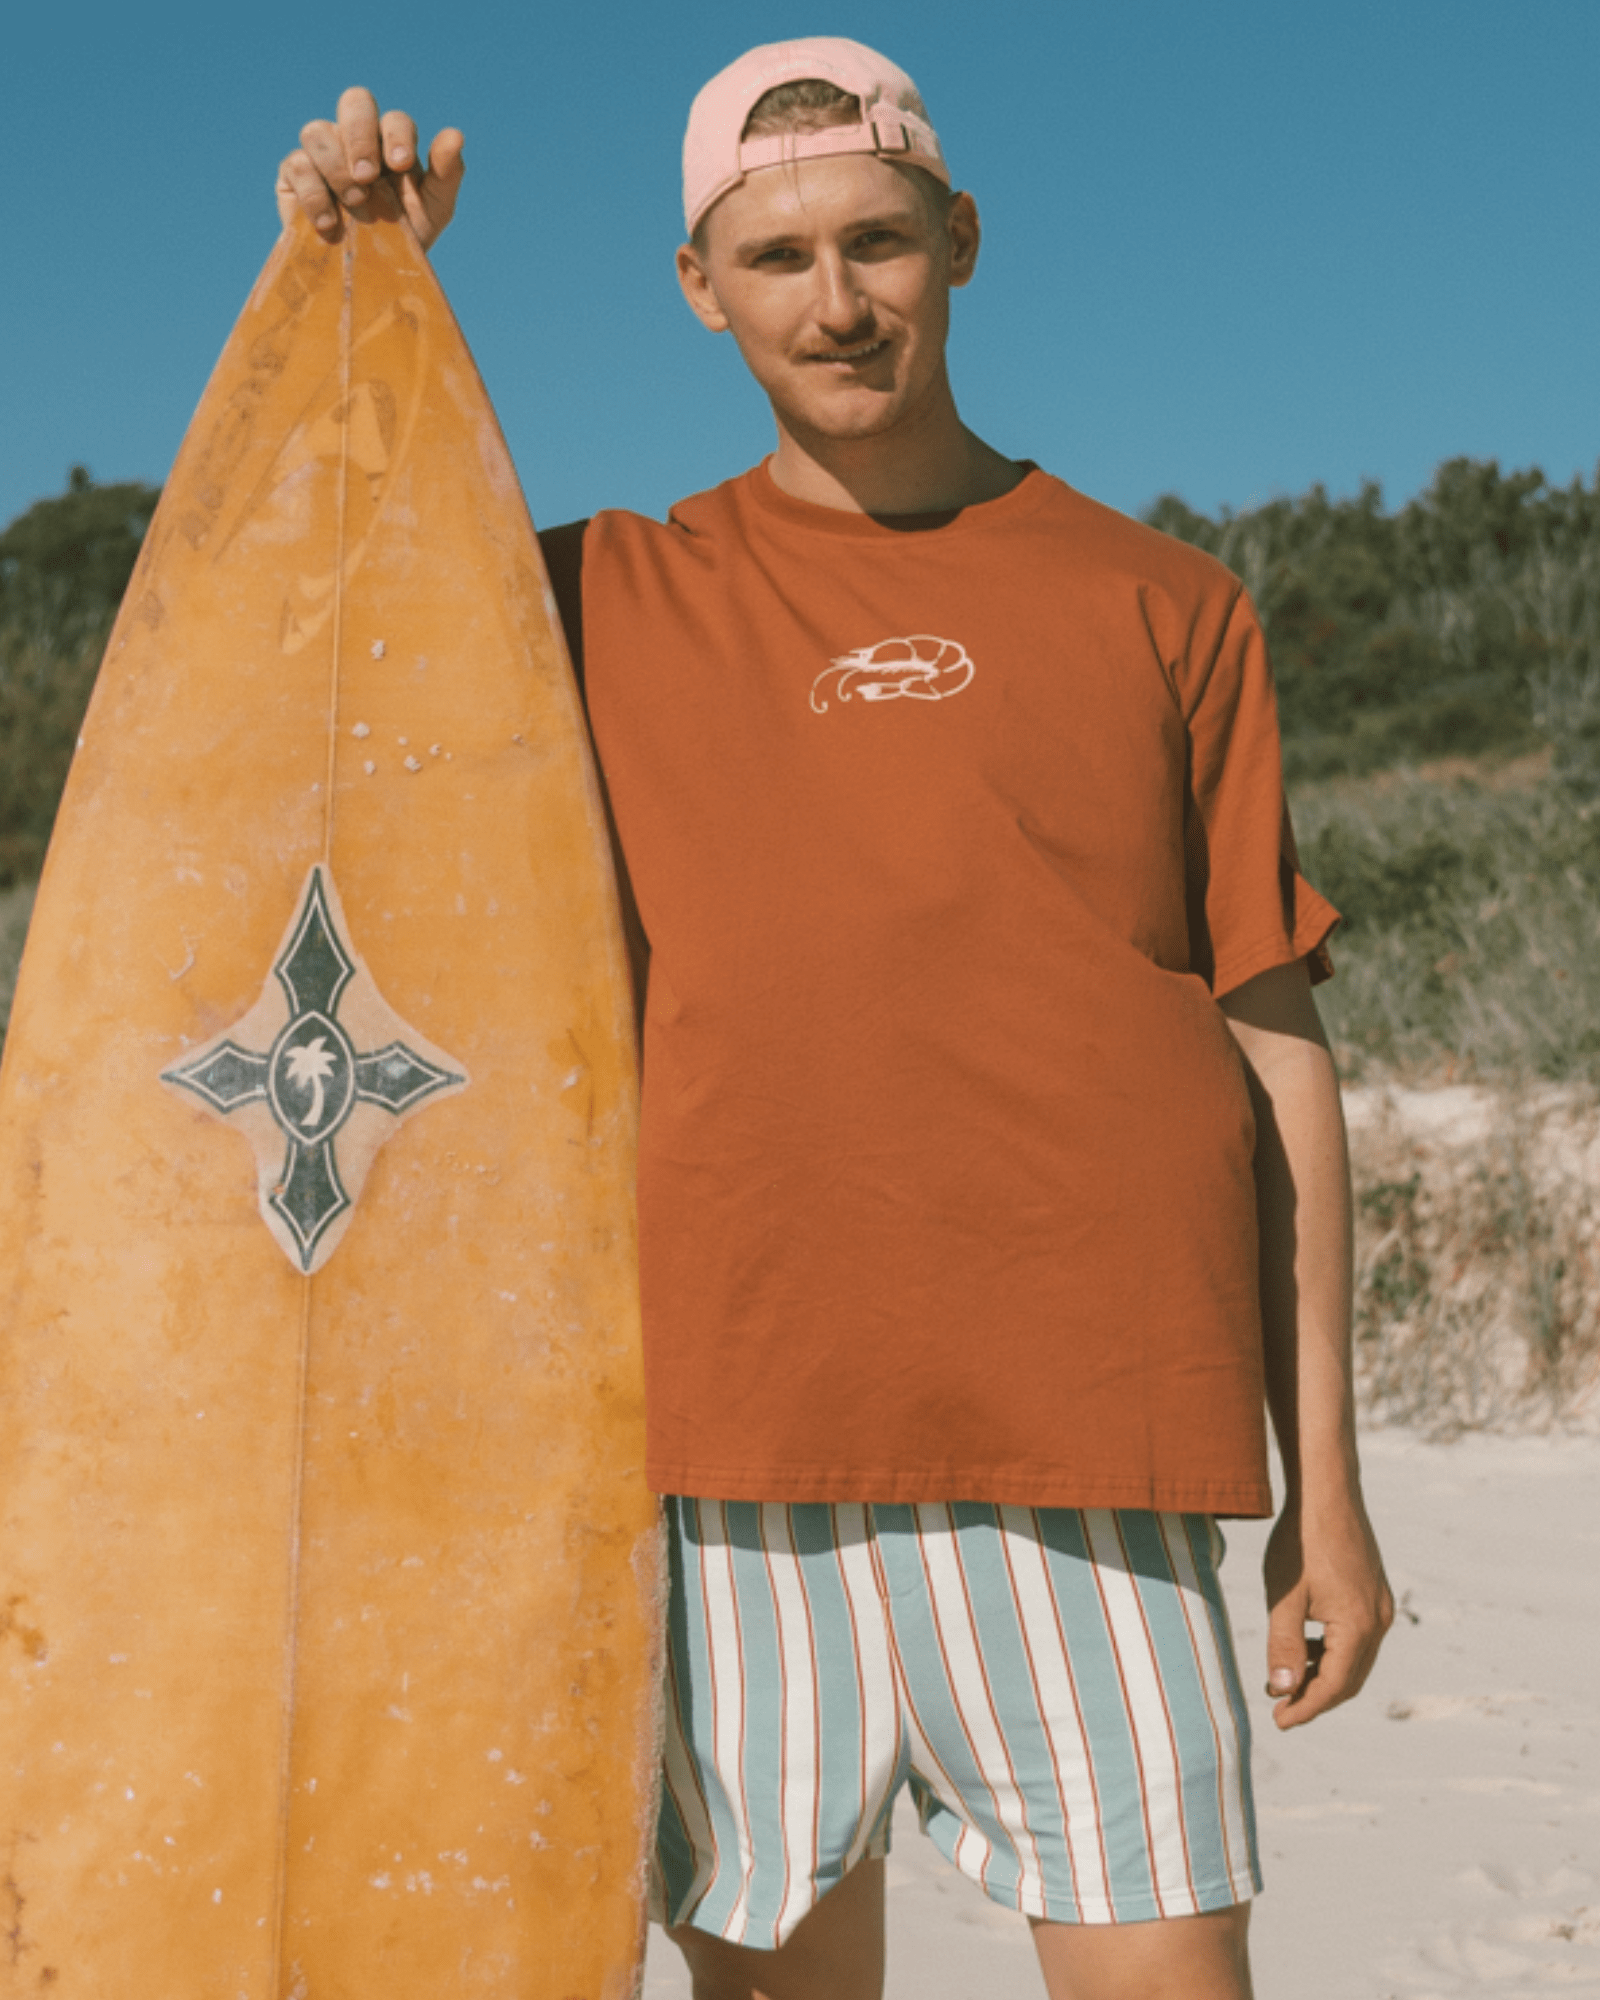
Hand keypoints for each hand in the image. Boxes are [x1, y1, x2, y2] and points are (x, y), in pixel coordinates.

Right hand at [274, 86, 464, 251]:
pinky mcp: (294, 175)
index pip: (393, 119)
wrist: (372, 276)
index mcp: (391, 141)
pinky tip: (330, 224)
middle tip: (367, 176)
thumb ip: (447, 173)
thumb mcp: (434, 209)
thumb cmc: (406, 237)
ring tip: (354, 203)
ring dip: (336, 167)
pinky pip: (296, 165)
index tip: (400, 166)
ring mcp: (322, 153)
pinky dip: (313, 193)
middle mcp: (355, 137)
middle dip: (360, 136)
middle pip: (354, 102)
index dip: (396, 135)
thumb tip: (456, 134)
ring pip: (317, 131)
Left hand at [1262, 1490, 1392, 1729]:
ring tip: (1285, 1682)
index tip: (1278, 1722)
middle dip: (1316, 1697)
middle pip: (1350, 1679)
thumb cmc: (1300, 1541)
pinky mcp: (1373, 1591)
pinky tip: (1304, 1647)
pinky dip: (1331, 1651)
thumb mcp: (1285, 1597)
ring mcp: (1379, 1605)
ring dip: (1323, 1675)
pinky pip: (1356, 1637)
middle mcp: (1378, 1620)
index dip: (1305, 1708)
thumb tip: (1284, 1691)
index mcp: (1359, 1627)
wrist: (1325, 1492)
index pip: (1334, 1687)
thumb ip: (1284, 1646)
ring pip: (1354, 1659)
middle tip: (1281, 1710)